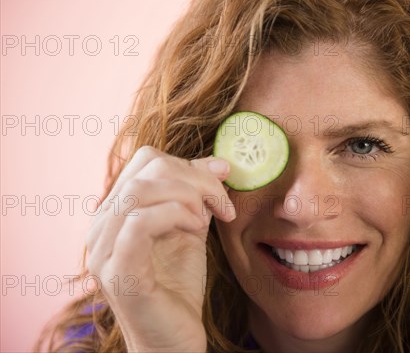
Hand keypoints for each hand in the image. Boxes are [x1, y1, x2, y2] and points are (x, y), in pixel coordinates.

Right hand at [85, 146, 234, 351]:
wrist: (174, 339)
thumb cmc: (178, 286)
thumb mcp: (191, 228)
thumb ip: (198, 195)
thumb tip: (220, 161)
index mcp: (115, 211)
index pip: (146, 160)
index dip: (189, 164)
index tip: (222, 181)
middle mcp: (101, 226)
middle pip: (146, 170)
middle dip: (196, 178)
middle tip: (221, 203)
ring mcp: (104, 250)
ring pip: (140, 190)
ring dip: (187, 196)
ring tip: (207, 218)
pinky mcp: (117, 272)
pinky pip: (140, 222)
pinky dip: (175, 215)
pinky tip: (196, 229)